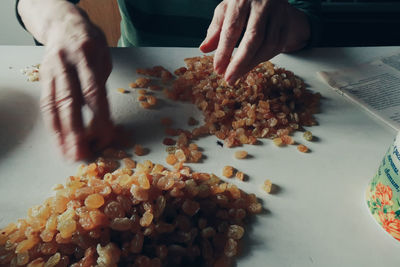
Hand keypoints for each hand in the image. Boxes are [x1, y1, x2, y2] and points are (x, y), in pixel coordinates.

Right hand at [18, 0, 113, 159]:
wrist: (63, 23)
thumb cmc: (90, 43)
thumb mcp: (103, 58)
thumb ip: (101, 85)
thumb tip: (102, 118)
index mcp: (86, 56)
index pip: (93, 92)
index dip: (99, 116)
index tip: (107, 137)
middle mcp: (65, 64)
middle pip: (70, 101)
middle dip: (76, 131)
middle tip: (82, 154)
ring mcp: (51, 71)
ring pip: (54, 105)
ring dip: (61, 133)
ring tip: (67, 154)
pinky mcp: (43, 77)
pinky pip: (46, 103)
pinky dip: (52, 124)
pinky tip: (58, 139)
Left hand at [200, 0, 310, 84]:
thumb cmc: (243, 1)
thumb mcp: (226, 9)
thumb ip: (215, 29)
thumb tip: (204, 49)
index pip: (232, 29)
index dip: (224, 51)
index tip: (218, 69)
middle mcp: (262, 4)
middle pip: (253, 38)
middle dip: (240, 63)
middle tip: (229, 79)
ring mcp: (277, 12)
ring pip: (268, 44)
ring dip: (252, 63)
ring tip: (238, 74)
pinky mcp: (287, 21)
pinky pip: (277, 45)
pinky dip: (264, 58)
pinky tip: (252, 64)